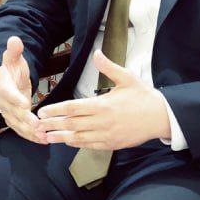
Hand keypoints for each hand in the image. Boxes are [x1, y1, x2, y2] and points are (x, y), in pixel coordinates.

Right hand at [0, 36, 46, 143]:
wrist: (6, 80)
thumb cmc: (12, 68)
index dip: (15, 99)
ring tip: (44, 137)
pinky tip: (43, 140)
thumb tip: (14, 39)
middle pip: (13, 113)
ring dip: (30, 132)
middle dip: (26, 121)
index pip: (7, 93)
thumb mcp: (13, 58)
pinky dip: (31, 136)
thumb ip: (14, 50)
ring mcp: (8, 112)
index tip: (25, 104)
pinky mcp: (14, 120)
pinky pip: (21, 130)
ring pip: (17, 125)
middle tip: (39, 127)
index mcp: (3, 86)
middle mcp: (3, 102)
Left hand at [36, 50, 169, 149]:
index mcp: (103, 105)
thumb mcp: (127, 78)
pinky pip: (90, 145)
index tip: (42, 111)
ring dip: (60, 137)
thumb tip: (97, 53)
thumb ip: (109, 67)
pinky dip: (76, 144)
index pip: (72, 108)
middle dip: (52, 125)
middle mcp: (102, 121)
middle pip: (71, 124)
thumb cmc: (143, 96)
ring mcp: (106, 134)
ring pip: (78, 137)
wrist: (162, 117)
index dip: (55, 110)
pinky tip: (67, 141)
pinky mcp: (112, 144)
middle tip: (36, 125)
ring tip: (45, 136)